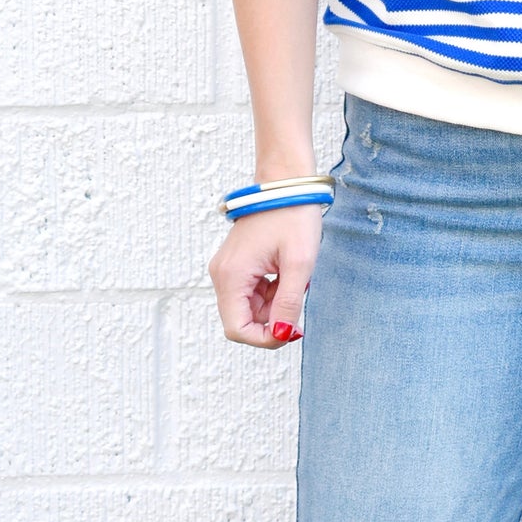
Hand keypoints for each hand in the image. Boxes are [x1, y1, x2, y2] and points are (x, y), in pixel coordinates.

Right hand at [208, 206, 325, 347]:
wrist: (287, 182)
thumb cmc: (293, 216)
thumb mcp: (299, 264)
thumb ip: (288, 303)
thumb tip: (282, 335)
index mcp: (231, 276)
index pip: (237, 329)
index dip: (265, 339)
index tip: (292, 329)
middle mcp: (222, 274)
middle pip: (242, 320)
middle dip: (271, 319)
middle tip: (298, 298)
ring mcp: (227, 269)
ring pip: (248, 308)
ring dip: (273, 305)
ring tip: (293, 278)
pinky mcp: (236, 264)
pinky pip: (251, 292)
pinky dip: (271, 292)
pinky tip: (286, 273)